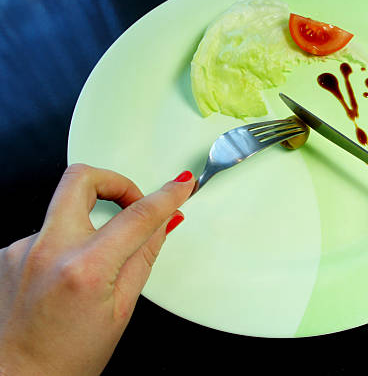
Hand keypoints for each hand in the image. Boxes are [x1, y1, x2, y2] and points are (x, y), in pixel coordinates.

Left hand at [0, 164, 194, 374]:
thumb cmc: (66, 359)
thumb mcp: (121, 309)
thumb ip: (143, 256)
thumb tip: (163, 224)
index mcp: (83, 269)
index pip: (136, 216)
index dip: (166, 196)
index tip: (180, 186)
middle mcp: (46, 250)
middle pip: (82, 179)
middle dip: (115, 181)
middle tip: (131, 199)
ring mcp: (21, 249)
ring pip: (65, 209)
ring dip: (90, 221)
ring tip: (99, 257)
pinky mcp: (8, 253)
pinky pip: (47, 232)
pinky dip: (67, 244)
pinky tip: (69, 275)